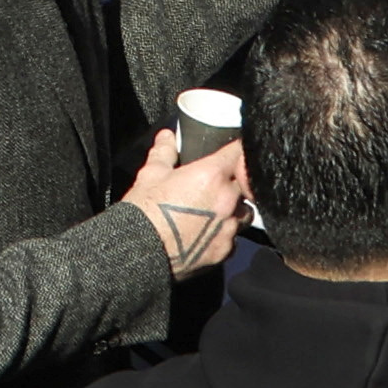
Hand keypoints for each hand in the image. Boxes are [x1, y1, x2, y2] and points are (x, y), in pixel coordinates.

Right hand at [126, 135, 250, 278]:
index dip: (235, 151)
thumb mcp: (151, 173)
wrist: (141, 250)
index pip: (239, 154)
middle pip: (246, 185)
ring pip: (245, 212)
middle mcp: (228, 201)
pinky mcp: (226, 251)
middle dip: (233, 182)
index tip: (231, 153)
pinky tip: (205, 233)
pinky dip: (224, 233)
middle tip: (212, 185)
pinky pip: (233, 237)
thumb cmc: (145, 210)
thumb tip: (167, 137)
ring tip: (212, 211)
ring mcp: (229, 228)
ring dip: (234, 209)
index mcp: (212, 175)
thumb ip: (165, 152)